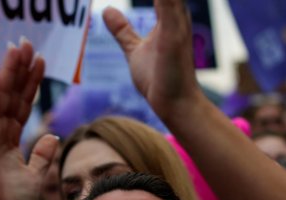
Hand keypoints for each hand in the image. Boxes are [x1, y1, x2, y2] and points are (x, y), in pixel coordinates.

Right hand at [0, 39, 57, 199]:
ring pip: (1, 97)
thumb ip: (43, 155)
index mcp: (10, 140)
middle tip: (28, 44)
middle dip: (20, 70)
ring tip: (17, 49)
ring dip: (9, 72)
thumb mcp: (35, 176)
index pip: (23, 105)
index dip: (31, 84)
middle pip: (11, 95)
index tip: (40, 62)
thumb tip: (52, 135)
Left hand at [103, 0, 202, 118]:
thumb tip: (107, 10)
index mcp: (170, 14)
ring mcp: (177, 22)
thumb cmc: (161, 79)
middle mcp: (177, 13)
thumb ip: (124, 30)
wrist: (175, 103)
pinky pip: (167, 2)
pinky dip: (164, 0)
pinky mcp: (172, 34)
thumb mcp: (136, 49)